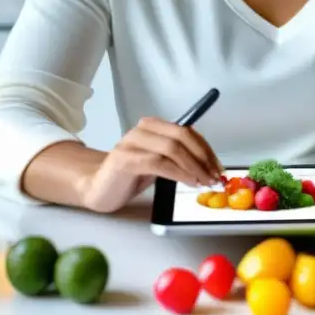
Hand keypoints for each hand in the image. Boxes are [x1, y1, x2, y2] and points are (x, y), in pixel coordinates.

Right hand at [78, 117, 222, 213]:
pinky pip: (159, 163)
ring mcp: (132, 143)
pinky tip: (188, 182)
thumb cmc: (129, 176)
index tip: (218, 167)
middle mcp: (142, 129)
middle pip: (182, 135)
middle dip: (203, 156)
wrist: (96, 188)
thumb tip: (208, 164)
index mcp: (153, 126)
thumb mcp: (158, 162)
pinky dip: (178, 173)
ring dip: (194, 167)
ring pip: (172, 148)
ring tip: (204, 182)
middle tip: (214, 176)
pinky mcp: (124, 159)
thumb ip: (177, 157)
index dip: (206, 149)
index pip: (187, 131)